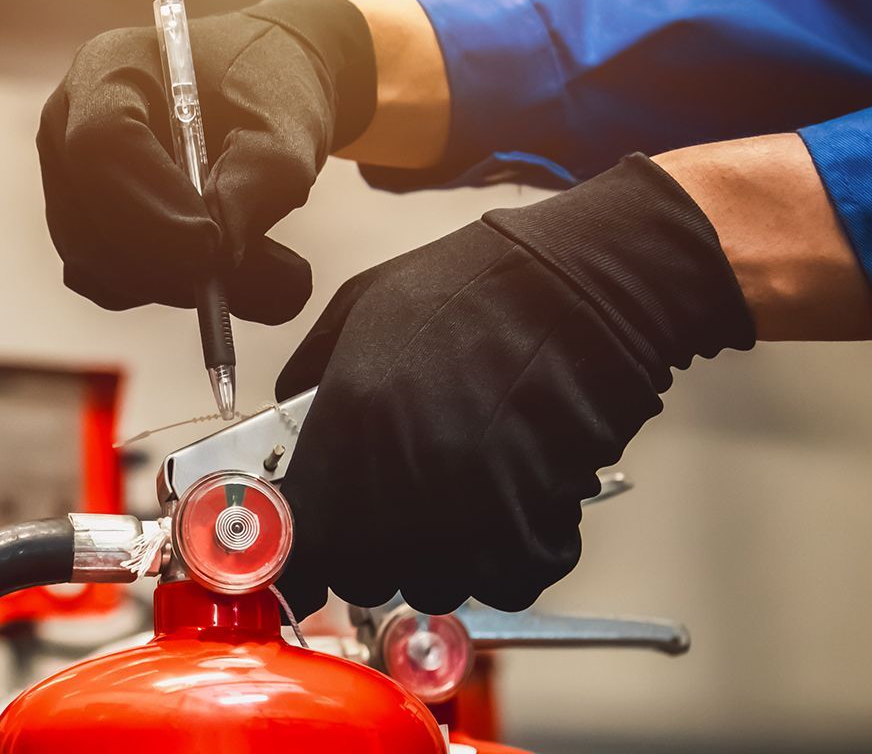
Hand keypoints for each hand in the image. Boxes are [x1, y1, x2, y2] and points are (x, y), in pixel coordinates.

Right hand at [37, 0, 375, 324]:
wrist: (256, 91)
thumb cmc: (267, 89)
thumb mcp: (288, 122)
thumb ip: (262, 179)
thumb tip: (223, 255)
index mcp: (108, 68)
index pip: (100, 143)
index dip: (148, 200)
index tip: (210, 242)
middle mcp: (67, 124)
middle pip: (83, 214)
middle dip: (159, 258)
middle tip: (229, 273)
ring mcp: (66, 179)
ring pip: (93, 260)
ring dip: (170, 280)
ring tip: (258, 270)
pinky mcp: (81, 226)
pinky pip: (105, 281)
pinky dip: (164, 288)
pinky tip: (221, 273)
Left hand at [273, 155, 756, 616]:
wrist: (583, 288)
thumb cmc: (479, 286)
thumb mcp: (363, 304)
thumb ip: (313, 370)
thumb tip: (288, 411)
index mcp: (348, 424)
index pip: (300, 540)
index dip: (301, 556)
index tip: (308, 554)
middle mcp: (399, 479)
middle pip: (362, 575)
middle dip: (372, 554)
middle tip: (396, 512)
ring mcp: (467, 510)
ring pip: (435, 586)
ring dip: (442, 560)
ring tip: (462, 503)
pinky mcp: (533, 528)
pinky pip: (508, 584)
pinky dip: (511, 562)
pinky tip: (515, 512)